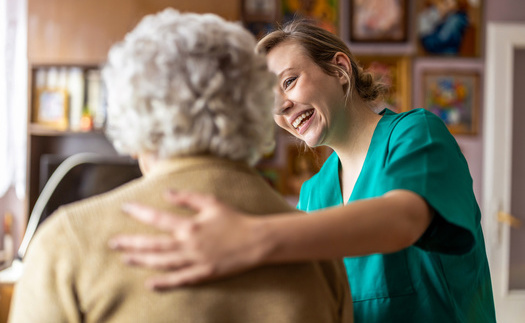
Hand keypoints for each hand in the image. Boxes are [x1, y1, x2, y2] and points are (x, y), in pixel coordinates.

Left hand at [109, 191, 266, 289]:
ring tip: (125, 258)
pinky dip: (164, 283)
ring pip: (162, 262)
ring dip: (142, 261)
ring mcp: (195, 261)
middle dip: (131, 242)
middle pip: (153, 244)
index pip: (158, 218)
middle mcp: (188, 244)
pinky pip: (180, 280)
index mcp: (190, 225)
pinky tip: (149, 283)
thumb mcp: (211, 202)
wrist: (256, 241)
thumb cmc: (234, 219)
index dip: (139, 213)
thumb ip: (187, 197)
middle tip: (113, 242)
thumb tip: (166, 192)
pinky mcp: (203, 274)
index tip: (124, 207)